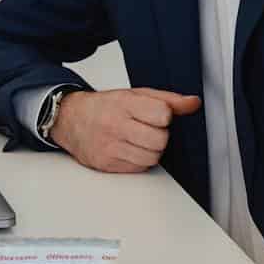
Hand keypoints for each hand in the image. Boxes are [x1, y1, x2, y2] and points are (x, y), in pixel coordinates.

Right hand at [49, 88, 201, 173]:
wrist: (71, 119)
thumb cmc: (105, 106)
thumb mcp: (135, 94)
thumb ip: (167, 99)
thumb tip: (193, 103)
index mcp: (124, 103)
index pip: (162, 115)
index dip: (164, 117)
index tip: (157, 115)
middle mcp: (115, 125)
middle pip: (159, 140)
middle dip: (159, 136)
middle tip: (148, 129)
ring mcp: (110, 147)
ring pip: (152, 158)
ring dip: (151, 151)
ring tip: (139, 139)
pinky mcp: (107, 164)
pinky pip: (138, 169)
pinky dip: (139, 160)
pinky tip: (129, 149)